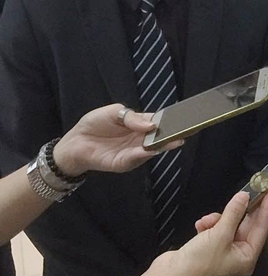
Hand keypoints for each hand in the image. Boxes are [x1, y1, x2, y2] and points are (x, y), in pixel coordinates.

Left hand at [52, 103, 181, 177]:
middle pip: (160, 137)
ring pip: (152, 149)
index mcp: (140, 124)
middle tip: (186, 131)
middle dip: (173, 135)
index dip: (171, 120)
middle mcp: (140, 139)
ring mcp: (134, 152)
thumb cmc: (93, 124)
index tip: (185, 118)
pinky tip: (151, 149)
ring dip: (162, 146)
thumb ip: (132, 117)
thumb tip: (151, 124)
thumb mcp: (113, 112)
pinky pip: (136, 158)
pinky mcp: (124, 163)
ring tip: (173, 141)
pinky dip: (144, 154)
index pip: (159, 122)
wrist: (74, 142)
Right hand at [162, 190, 267, 275]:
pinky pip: (214, 232)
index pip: (261, 229)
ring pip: (228, 227)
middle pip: (245, 227)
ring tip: (207, 221)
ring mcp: (222, 255)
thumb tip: (245, 196)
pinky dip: (208, 226)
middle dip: (240, 212)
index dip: (266, 209)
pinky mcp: (208, 252)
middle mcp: (238, 258)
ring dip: (218, 220)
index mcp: (246, 259)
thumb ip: (234, 213)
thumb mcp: (220, 234)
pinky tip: (200, 226)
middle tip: (248, 191)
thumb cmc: (199, 261)